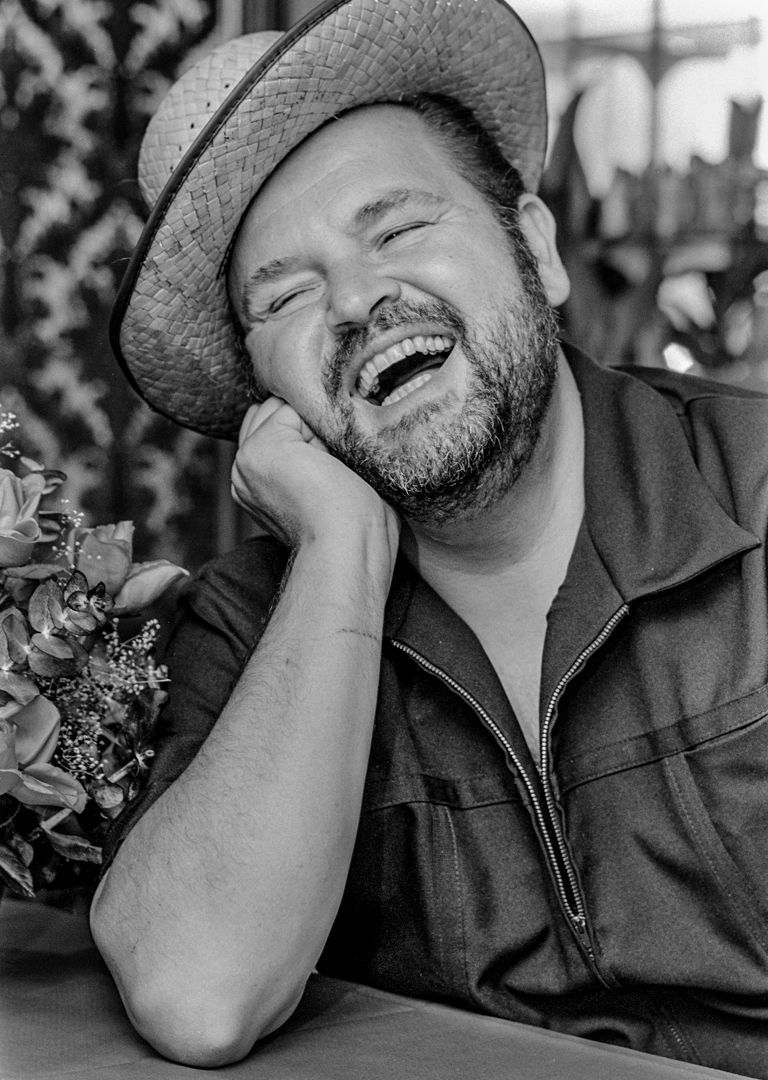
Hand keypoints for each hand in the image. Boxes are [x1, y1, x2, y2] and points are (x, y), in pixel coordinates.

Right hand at [231, 398, 399, 554]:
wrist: (349, 548)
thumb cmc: (355, 525)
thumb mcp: (327, 480)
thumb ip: (309, 450)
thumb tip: (319, 417)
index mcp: (254, 482)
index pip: (272, 425)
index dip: (308, 435)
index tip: (327, 474)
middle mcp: (243, 471)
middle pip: (274, 410)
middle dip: (308, 428)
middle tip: (328, 473)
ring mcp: (247, 457)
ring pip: (283, 407)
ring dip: (315, 430)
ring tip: (327, 471)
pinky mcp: (262, 447)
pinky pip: (294, 408)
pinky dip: (320, 431)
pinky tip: (325, 468)